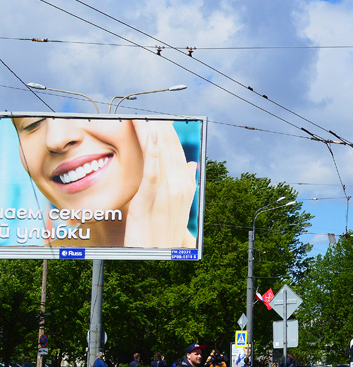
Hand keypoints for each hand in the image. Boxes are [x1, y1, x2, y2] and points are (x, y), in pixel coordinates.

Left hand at [123, 121, 197, 247]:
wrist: (157, 255)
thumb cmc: (163, 234)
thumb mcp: (176, 207)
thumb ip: (185, 184)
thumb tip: (192, 165)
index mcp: (186, 187)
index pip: (179, 152)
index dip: (169, 134)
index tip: (160, 118)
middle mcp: (181, 187)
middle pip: (172, 150)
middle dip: (161, 129)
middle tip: (151, 111)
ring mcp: (167, 194)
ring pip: (163, 157)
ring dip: (155, 135)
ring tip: (147, 117)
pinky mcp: (151, 200)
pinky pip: (153, 172)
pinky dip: (154, 154)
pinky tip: (153, 137)